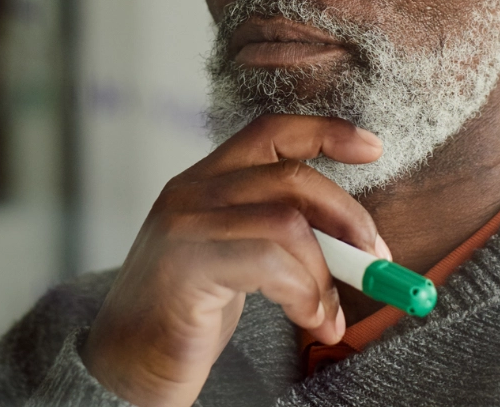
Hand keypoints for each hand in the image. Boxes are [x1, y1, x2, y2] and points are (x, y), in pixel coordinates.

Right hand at [81, 114, 388, 406]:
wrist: (124, 368)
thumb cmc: (183, 320)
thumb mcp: (236, 263)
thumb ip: (281, 240)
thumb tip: (358, 246)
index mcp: (203, 182)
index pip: (270, 131)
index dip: (326, 131)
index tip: (373, 148)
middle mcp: (191, 192)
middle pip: (293, 177)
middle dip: (349, 220)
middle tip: (374, 264)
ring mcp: (185, 225)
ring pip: (288, 223)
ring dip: (325, 275)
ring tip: (327, 317)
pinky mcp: (188, 265)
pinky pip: (271, 262)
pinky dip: (305, 294)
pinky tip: (308, 320)